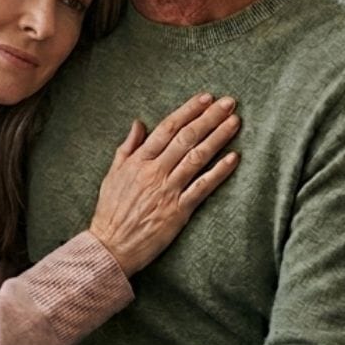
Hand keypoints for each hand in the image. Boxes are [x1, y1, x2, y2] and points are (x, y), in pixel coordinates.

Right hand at [87, 93, 241, 273]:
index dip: (188, 111)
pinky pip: (202, 187)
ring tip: (234, 122)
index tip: (205, 99)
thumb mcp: (113, 174)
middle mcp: (154, 172)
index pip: (167, 128)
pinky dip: (219, 171)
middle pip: (186, 138)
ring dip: (218, 138)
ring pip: (197, 158)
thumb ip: (127, 148)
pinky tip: (233, 158)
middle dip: (209, 118)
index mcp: (138, 161)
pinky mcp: (178, 211)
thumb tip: (138, 123)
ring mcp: (168, 191)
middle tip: (229, 103)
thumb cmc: (110, 211)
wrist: (111, 245)